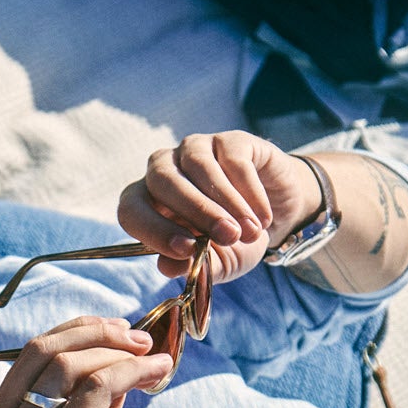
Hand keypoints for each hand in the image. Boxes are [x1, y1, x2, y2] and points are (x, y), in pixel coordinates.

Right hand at [0, 317, 168, 407]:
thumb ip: (88, 405)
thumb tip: (118, 360)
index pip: (29, 356)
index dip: (76, 333)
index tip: (117, 333)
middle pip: (44, 348)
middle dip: (97, 331)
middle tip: (139, 336)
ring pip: (71, 362)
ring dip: (119, 351)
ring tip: (154, 357)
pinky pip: (98, 386)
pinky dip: (133, 372)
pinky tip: (158, 373)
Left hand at [118, 131, 322, 282]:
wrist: (276, 215)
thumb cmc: (233, 240)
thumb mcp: (214, 261)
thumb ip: (191, 266)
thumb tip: (169, 268)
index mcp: (146, 201)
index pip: (131, 210)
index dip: (154, 230)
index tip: (187, 250)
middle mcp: (163, 169)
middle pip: (163, 181)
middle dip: (197, 212)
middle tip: (228, 237)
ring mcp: (195, 149)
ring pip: (200, 168)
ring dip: (228, 204)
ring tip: (249, 233)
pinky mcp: (230, 140)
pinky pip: (234, 160)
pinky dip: (250, 192)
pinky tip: (263, 217)